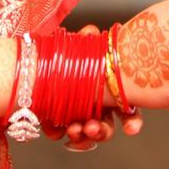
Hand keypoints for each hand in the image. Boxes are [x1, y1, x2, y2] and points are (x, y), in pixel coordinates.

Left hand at [42, 25, 143, 149]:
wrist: (36, 61)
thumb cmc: (68, 53)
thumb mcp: (78, 45)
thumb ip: (86, 40)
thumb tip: (91, 31)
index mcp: (108, 91)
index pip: (127, 110)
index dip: (132, 122)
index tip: (131, 130)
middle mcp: (97, 108)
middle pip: (107, 127)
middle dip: (101, 131)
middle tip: (91, 127)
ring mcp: (78, 116)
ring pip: (86, 135)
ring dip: (82, 136)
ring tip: (73, 129)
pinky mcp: (58, 121)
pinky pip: (62, 135)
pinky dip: (59, 133)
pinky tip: (54, 130)